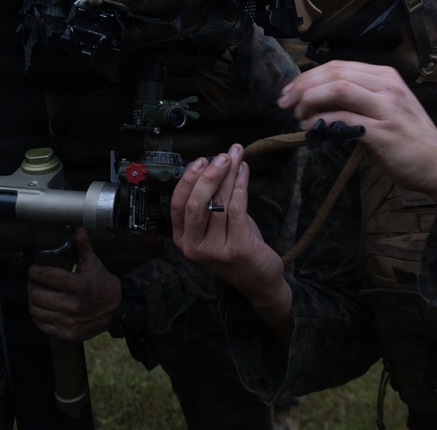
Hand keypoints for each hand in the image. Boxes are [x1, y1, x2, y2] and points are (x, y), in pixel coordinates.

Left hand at [27, 228, 120, 340]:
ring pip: (35, 311)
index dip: (35, 270)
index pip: (46, 276)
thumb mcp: (94, 264)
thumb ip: (82, 246)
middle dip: (32, 285)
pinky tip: (43, 308)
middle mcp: (73, 305)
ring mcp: (69, 322)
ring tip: (38, 293)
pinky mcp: (67, 334)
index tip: (34, 268)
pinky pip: (41, 325)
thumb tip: (76, 226)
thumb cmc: (103, 285)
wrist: (118, 310)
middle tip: (35, 281)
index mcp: (79, 285)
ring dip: (33, 301)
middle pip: (36, 295)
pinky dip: (38, 316)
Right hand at [170, 144, 291, 340]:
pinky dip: (240, 185)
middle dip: (209, 175)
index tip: (201, 160)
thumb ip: (210, 202)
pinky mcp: (237, 248)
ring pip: (219, 203)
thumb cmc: (234, 246)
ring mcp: (214, 250)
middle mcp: (193, 247)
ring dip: (229, 175)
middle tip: (223, 156)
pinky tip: (244, 171)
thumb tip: (214, 163)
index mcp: (183, 239)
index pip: (177, 205)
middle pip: (196, 204)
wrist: (258, 279)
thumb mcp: (215, 226)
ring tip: (237, 156)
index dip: (188, 180)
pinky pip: (237, 208)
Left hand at [278, 60, 436, 225]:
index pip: (339, 66)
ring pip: (337, 90)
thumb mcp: (387, 107)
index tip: (290, 90)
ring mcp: (387, 108)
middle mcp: (388, 86)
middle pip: (334, 73)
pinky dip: (321, 121)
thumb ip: (359, 98)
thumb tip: (318, 98)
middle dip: (302, 86)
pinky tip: (311, 129)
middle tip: (284, 102)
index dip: (309, 76)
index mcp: (386, 77)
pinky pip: (344, 119)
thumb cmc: (409, 139)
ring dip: (309, 100)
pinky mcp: (383, 131)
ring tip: (297, 115)